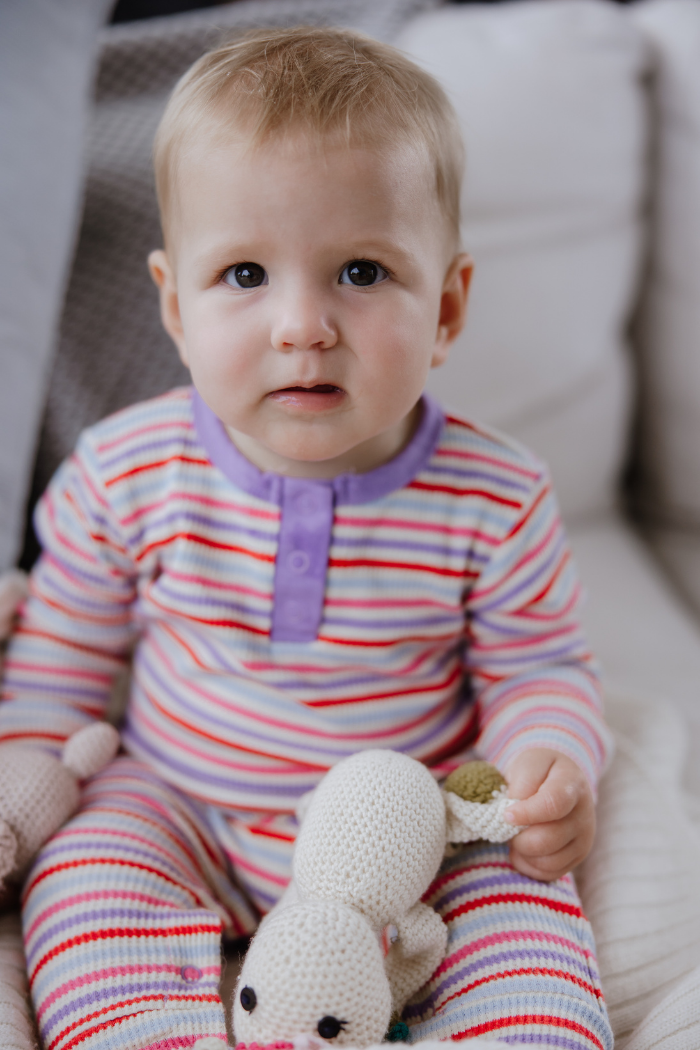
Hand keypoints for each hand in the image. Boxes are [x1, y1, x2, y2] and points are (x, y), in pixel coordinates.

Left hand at [503, 748, 594, 881]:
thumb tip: (515, 815)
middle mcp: (584, 813)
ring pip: (548, 861)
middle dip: (519, 836)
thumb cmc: (537, 772)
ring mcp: (584, 838)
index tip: (507, 815)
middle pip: (548, 839)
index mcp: (572, 783)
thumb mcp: (527, 765)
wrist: (554, 781)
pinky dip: (529, 865)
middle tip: (507, 826)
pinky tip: (522, 849)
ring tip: (514, 836)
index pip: (553, 804)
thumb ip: (522, 784)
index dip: (527, 814)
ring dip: (522, 852)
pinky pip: (549, 873)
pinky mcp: (577, 857)